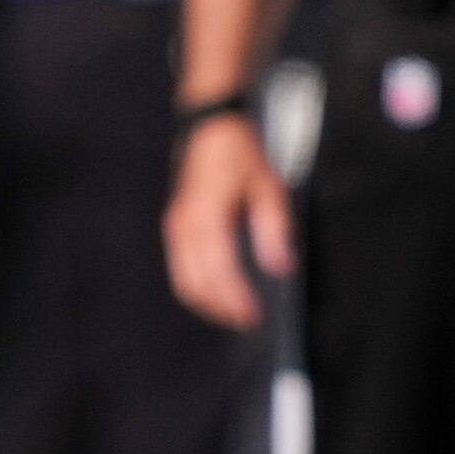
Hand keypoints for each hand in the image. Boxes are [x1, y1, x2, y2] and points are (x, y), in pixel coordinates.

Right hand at [163, 111, 296, 330]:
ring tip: (234, 315)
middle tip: (248, 324)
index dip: (235, 298)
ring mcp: (175, 227)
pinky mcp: (174, 227)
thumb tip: (279, 267)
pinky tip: (219, 295)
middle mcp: (184, 225)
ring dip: (207, 303)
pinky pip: (180, 268)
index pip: (219, 270)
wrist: (209, 129)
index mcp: (207, 216)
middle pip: (195, 283)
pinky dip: (197, 288)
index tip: (254, 316)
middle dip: (220, 308)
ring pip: (183, 280)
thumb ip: (274, 230)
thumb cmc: (241, 156)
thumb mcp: (269, 189)